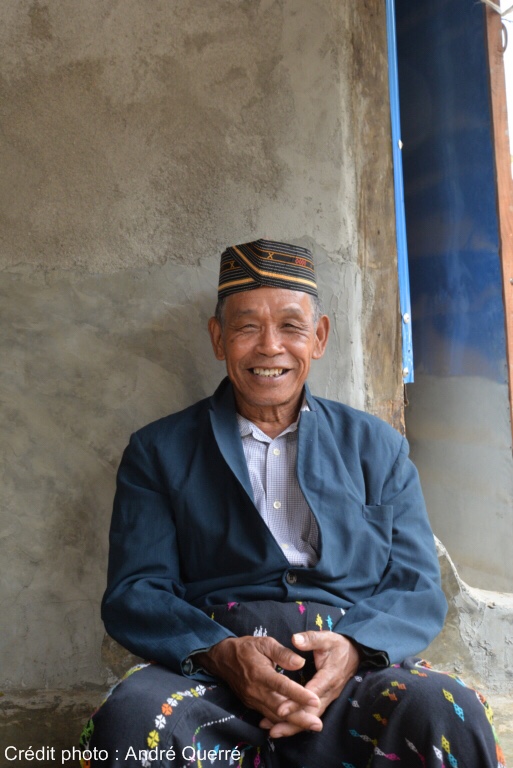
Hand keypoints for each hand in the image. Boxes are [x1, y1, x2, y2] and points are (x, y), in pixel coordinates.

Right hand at [195, 636, 322, 732]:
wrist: (222, 659)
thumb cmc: (246, 648)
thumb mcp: (264, 642)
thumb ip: (283, 653)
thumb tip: (300, 663)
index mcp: (260, 673)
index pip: (282, 686)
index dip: (299, 694)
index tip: (315, 700)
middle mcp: (256, 690)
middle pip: (280, 708)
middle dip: (300, 718)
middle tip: (318, 724)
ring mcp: (253, 700)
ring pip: (275, 716)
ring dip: (294, 723)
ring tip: (312, 726)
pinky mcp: (252, 705)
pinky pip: (268, 716)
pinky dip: (283, 722)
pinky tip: (296, 725)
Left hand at [259, 632, 360, 737]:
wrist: (354, 654)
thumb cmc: (338, 645)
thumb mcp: (326, 638)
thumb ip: (310, 639)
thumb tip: (295, 640)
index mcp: (329, 677)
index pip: (310, 693)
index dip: (295, 702)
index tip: (280, 709)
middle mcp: (329, 692)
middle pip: (310, 713)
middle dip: (292, 722)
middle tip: (273, 730)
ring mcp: (328, 698)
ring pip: (310, 717)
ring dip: (293, 726)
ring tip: (273, 732)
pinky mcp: (324, 700)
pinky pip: (311, 714)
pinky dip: (298, 722)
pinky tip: (282, 725)